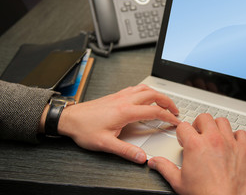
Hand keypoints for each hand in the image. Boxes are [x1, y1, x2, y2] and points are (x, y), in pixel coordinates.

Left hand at [56, 84, 179, 162]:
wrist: (70, 118)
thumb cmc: (84, 129)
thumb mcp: (105, 144)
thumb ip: (125, 151)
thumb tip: (142, 157)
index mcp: (125, 111)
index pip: (154, 111)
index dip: (168, 116)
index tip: (175, 121)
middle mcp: (124, 100)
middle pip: (153, 95)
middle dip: (168, 101)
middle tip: (175, 110)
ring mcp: (120, 96)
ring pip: (145, 89)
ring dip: (158, 94)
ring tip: (164, 102)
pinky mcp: (115, 95)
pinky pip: (135, 88)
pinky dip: (146, 91)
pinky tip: (146, 97)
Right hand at [148, 113, 245, 194]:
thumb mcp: (179, 183)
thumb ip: (165, 168)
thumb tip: (154, 162)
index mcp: (195, 145)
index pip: (184, 126)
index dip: (182, 134)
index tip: (184, 140)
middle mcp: (213, 140)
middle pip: (204, 118)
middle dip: (199, 125)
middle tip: (198, 136)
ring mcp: (230, 143)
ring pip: (223, 122)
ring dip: (217, 127)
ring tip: (214, 137)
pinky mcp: (245, 150)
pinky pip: (242, 133)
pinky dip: (237, 136)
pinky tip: (232, 144)